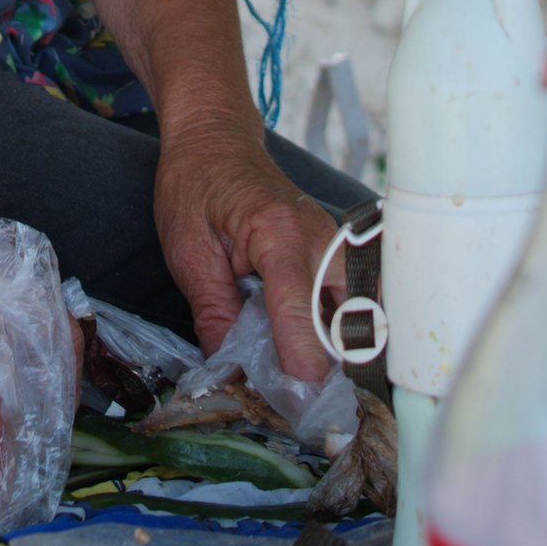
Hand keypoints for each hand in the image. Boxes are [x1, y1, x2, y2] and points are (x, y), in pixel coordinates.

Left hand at [152, 118, 342, 379]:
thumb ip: (213, 313)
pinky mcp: (336, 253)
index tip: (297, 404)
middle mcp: (321, 239)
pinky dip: (339, 332)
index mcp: (280, 233)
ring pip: (359, 314)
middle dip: (333, 368)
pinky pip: (351, 301)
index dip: (301, 363)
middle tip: (304, 407)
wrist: (214, 137)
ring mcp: (335, 244)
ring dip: (339, 353)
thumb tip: (232, 372)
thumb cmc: (195, 185)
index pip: (301, 311)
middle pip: (347, 319)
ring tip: (309, 388)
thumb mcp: (188, 250)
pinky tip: (315, 355)